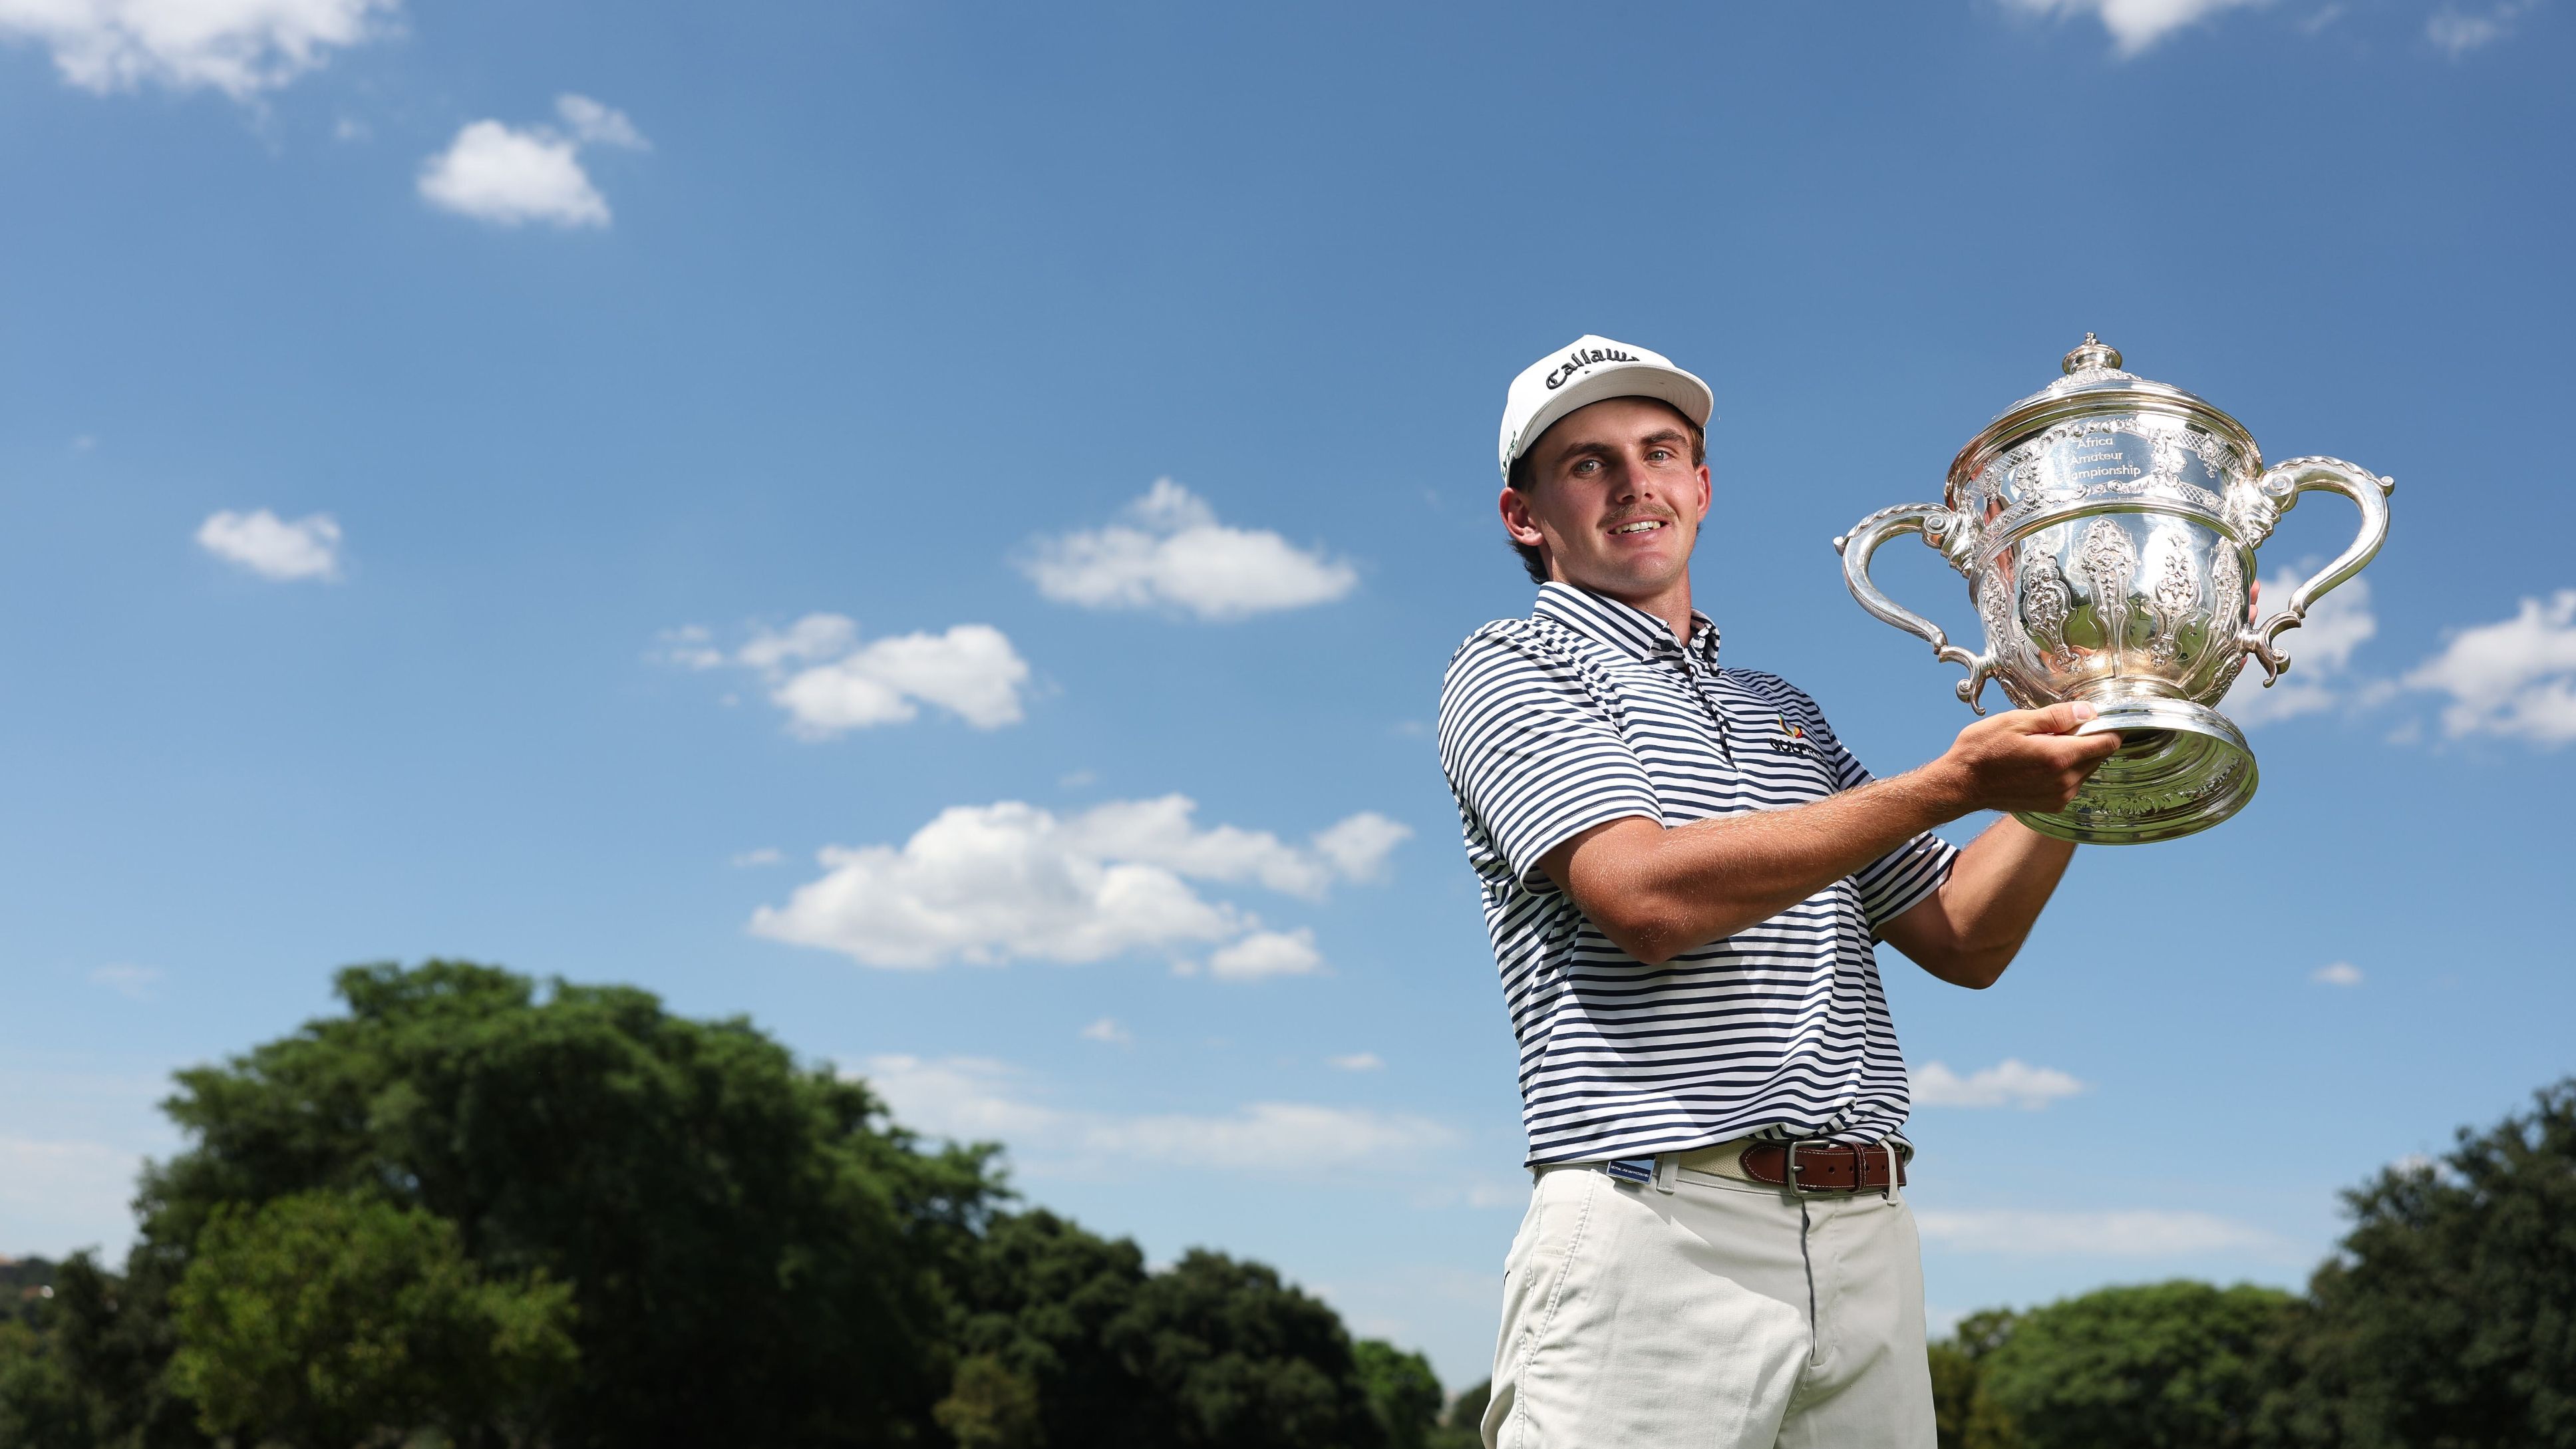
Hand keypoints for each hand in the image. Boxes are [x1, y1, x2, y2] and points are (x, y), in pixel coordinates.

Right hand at [1928, 702, 2123, 815]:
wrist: (1961, 784)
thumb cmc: (1982, 750)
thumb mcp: (2016, 721)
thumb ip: (2056, 716)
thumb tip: (2087, 711)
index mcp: (2059, 757)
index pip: (2107, 743)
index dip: (2109, 727)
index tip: (2100, 717)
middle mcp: (2065, 781)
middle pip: (2099, 756)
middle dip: (2089, 739)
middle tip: (2063, 727)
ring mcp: (2060, 796)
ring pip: (2086, 769)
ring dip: (2076, 755)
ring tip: (2047, 744)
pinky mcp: (2053, 805)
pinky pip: (2073, 783)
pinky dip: (2065, 770)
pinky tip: (2041, 761)